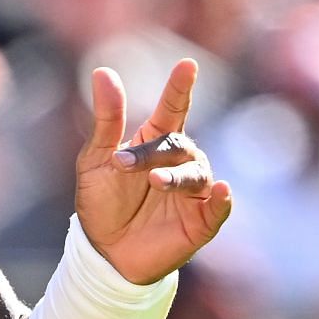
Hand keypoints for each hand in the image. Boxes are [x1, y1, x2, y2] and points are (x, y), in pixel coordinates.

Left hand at [74, 58, 231, 284]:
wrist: (103, 252)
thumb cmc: (102, 201)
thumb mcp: (96, 159)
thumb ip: (107, 119)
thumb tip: (102, 71)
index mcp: (156, 142)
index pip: (174, 108)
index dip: (181, 87)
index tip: (187, 66)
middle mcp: (180, 163)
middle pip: (177, 146)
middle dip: (152, 153)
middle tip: (122, 163)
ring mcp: (193, 192)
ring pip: (196, 174)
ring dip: (177, 177)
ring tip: (155, 182)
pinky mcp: (201, 222)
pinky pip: (218, 208)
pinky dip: (222, 199)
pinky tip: (221, 190)